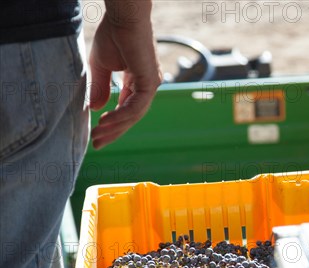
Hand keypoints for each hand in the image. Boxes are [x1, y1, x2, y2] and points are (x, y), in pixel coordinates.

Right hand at [89, 6, 160, 148]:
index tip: (98, 135)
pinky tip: (106, 122)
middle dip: (114, 132)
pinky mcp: (149, 82)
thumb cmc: (113, 36)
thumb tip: (95, 109)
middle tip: (98, 144)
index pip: (127, 109)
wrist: (123, 18)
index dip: (113, 123)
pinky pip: (136, 106)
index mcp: (138, 82)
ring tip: (98, 136)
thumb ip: (100, 88)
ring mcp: (150, 84)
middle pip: (132, 116)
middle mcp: (147, 86)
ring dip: (115, 127)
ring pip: (134, 115)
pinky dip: (121, 116)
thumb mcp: (101, 67)